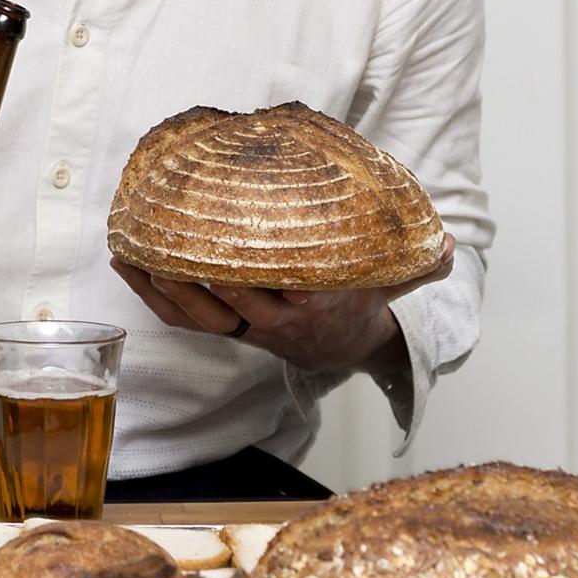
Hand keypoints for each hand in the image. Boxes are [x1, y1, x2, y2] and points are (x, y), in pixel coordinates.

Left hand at [110, 235, 455, 373]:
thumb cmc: (361, 298)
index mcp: (317, 302)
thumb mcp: (395, 281)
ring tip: (133, 245)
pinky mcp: (226, 326)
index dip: (260, 264)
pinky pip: (183, 316)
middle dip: (198, 268)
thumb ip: (420, 263)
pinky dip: (152, 292)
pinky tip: (127, 262)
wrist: (344, 345)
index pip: (285, 281)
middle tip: (167, 232)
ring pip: (200, 311)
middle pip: (232, 296)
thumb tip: (450, 245)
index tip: (238, 235)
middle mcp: (278, 319)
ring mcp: (248, 326)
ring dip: (163, 281)